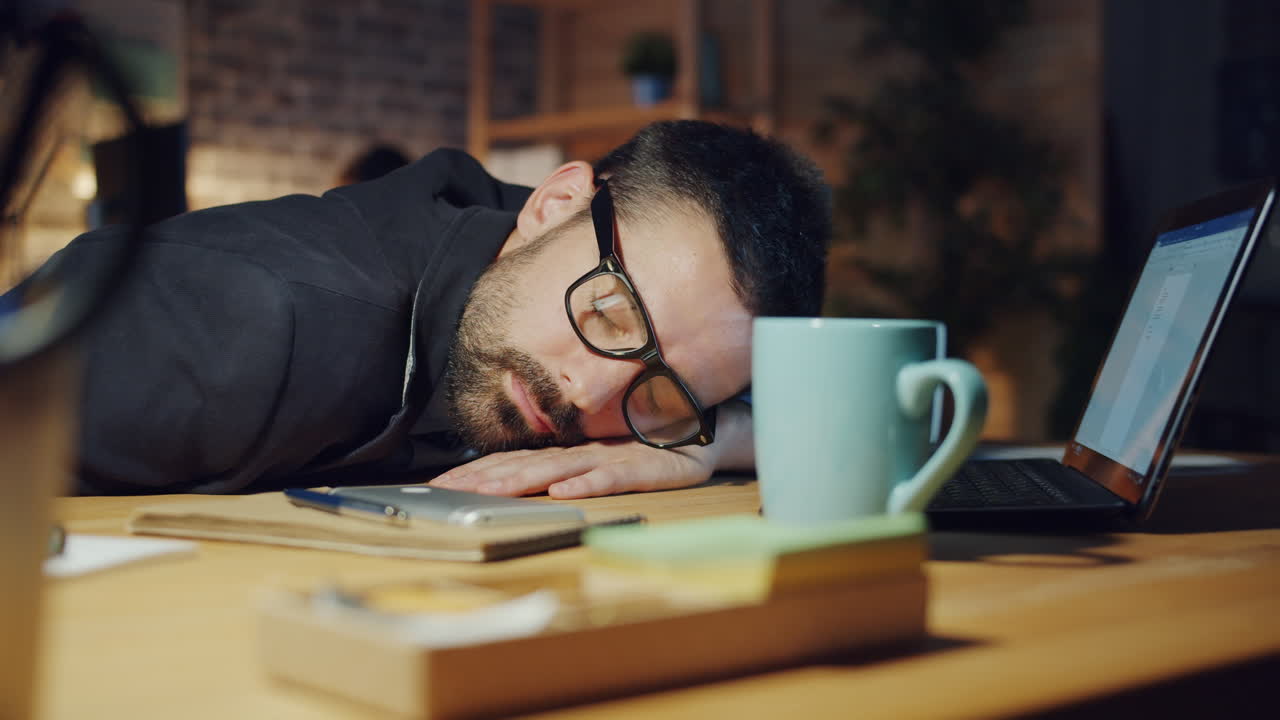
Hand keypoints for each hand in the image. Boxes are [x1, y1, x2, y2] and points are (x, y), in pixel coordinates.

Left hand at [429, 438, 718, 498]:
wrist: (706, 436)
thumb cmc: (650, 449)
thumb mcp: (601, 460)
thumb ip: (564, 468)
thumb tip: (517, 481)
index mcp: (570, 452)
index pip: (514, 461)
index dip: (477, 471)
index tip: (440, 484)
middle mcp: (584, 451)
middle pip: (526, 465)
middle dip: (485, 478)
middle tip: (448, 490)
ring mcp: (613, 457)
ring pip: (560, 468)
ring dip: (523, 480)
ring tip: (491, 491)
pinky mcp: (645, 467)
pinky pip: (613, 476)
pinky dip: (588, 483)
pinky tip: (564, 492)